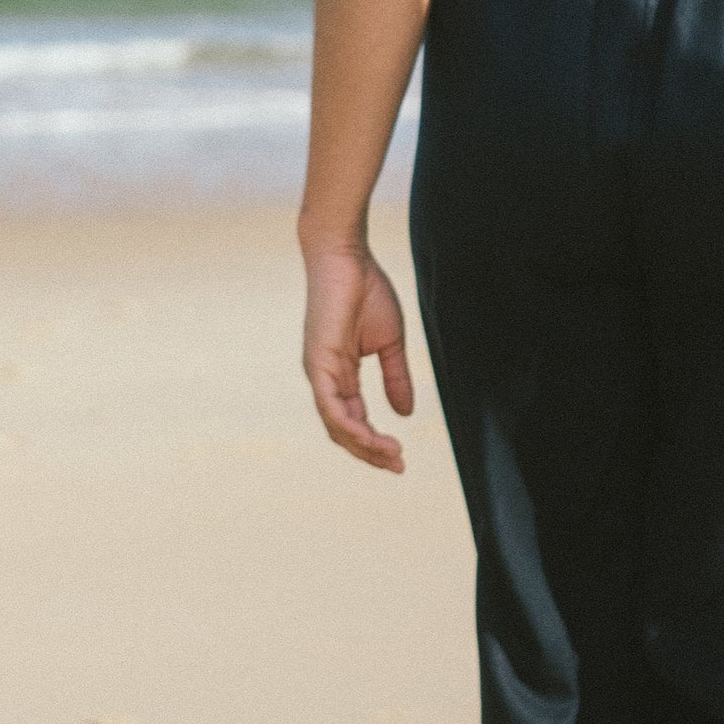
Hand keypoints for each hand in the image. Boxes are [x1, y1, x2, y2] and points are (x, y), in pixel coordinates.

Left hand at [302, 244, 414, 470]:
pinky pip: (331, 406)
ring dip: (364, 446)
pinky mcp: (318, 363)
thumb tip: (405, 413)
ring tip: (392, 456)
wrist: (346, 257)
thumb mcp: (390, 343)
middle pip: (343, 431)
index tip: (401, 458)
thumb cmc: (366, 291)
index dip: (376, 443)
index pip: (354, 420)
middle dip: (371, 453)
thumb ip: (395, 377)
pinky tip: (371, 438)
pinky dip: (350, 427)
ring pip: (336, 426)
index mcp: (340, 375)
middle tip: (399, 466)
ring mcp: (319, 373)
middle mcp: (325, 380)